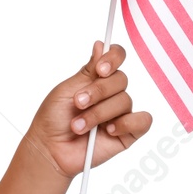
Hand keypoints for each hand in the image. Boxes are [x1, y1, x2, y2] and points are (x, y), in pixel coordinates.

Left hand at [25, 41, 152, 176]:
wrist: (50, 148)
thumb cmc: (54, 118)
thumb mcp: (67, 89)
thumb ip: (88, 70)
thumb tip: (100, 45)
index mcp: (97, 78)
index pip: (116, 57)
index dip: (113, 58)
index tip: (100, 69)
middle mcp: (111, 93)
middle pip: (121, 80)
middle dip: (98, 92)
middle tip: (78, 103)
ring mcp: (121, 113)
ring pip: (125, 101)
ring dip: (99, 113)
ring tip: (79, 126)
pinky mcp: (129, 133)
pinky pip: (142, 121)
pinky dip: (126, 123)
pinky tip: (109, 131)